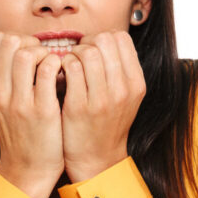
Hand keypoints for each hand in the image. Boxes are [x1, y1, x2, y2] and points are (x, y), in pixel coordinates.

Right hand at [0, 31, 64, 197]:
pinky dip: (59, 65)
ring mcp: (19, 102)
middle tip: (45, 59)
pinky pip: (49, 70)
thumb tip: (20, 46)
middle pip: (11, 42)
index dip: (18, 38)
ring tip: (54, 67)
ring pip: (27, 53)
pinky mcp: (41, 111)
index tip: (31, 52)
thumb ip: (5, 77)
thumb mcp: (1, 104)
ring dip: (46, 53)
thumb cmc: (21, 133)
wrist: (28, 169)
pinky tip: (64, 77)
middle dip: (32, 43)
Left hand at [59, 30, 146, 182]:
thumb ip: (120, 70)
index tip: (92, 50)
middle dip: (87, 42)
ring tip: (69, 65)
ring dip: (73, 53)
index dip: (102, 38)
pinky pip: (70, 68)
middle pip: (104, 40)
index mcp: (136, 83)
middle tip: (77, 56)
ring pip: (87, 52)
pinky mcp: (79, 107)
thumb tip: (104, 39)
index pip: (121, 38)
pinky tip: (61, 75)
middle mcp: (122, 90)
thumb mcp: (125, 97)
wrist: (96, 159)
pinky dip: (62, 65)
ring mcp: (102, 99)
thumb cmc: (106, 123)